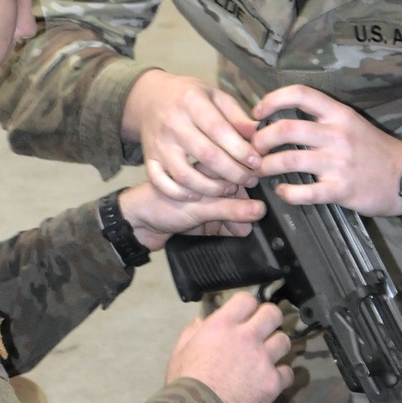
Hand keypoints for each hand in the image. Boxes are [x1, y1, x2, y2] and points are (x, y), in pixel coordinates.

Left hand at [119, 182, 264, 250]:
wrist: (134, 227)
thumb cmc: (158, 204)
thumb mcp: (198, 206)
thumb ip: (229, 209)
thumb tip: (259, 211)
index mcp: (207, 168)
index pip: (238, 170)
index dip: (253, 182)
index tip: (267, 194)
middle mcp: (209, 184)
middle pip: (240, 193)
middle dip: (249, 205)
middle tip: (258, 216)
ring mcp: (206, 203)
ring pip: (233, 210)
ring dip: (240, 219)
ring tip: (246, 229)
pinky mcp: (204, 221)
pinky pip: (224, 225)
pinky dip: (232, 230)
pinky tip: (238, 234)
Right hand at [123, 70, 260, 199]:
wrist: (150, 98)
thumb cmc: (190, 98)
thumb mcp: (215, 96)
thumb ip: (236, 116)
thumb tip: (258, 134)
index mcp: (191, 103)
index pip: (219, 130)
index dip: (240, 150)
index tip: (256, 162)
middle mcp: (172, 123)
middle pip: (206, 155)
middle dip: (233, 172)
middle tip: (250, 179)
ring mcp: (159, 144)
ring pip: (185, 175)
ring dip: (211, 188)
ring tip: (230, 189)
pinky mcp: (149, 159)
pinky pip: (161, 183)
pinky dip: (179, 193)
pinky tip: (197, 195)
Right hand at [165, 291, 292, 402]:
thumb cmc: (184, 382)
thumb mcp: (180, 351)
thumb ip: (192, 332)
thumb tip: (201, 320)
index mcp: (223, 325)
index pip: (247, 299)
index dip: (248, 306)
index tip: (246, 315)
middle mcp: (247, 336)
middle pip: (273, 314)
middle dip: (270, 319)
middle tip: (264, 330)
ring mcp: (263, 359)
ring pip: (285, 341)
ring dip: (277, 346)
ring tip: (268, 355)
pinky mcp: (273, 382)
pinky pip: (288, 372)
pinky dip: (281, 375)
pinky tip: (271, 379)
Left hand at [252, 84, 401, 213]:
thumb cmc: (374, 150)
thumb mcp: (351, 123)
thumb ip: (321, 120)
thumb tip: (281, 119)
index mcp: (338, 114)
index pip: (300, 94)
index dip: (272, 100)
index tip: (257, 114)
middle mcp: (337, 134)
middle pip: (285, 129)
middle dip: (260, 140)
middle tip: (254, 149)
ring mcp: (338, 163)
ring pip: (288, 160)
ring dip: (266, 167)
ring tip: (261, 171)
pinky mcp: (340, 189)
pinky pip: (304, 193)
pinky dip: (286, 193)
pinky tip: (282, 192)